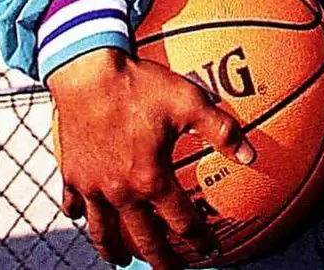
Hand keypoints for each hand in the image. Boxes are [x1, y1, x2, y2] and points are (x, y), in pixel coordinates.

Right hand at [47, 48, 254, 269]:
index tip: (210, 251)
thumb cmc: (141, 85)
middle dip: (160, 259)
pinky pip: (74, 203)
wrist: (88, 72)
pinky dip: (79, 214)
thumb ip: (221, 130)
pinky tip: (82, 216)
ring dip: (114, 249)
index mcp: (151, 179)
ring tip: (122, 260)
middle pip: (143, 237)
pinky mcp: (72, 174)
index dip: (199, 239)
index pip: (181, 221)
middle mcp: (121, 192)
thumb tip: (251, 154)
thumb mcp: (188, 101)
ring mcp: (93, 186)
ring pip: (102, 231)